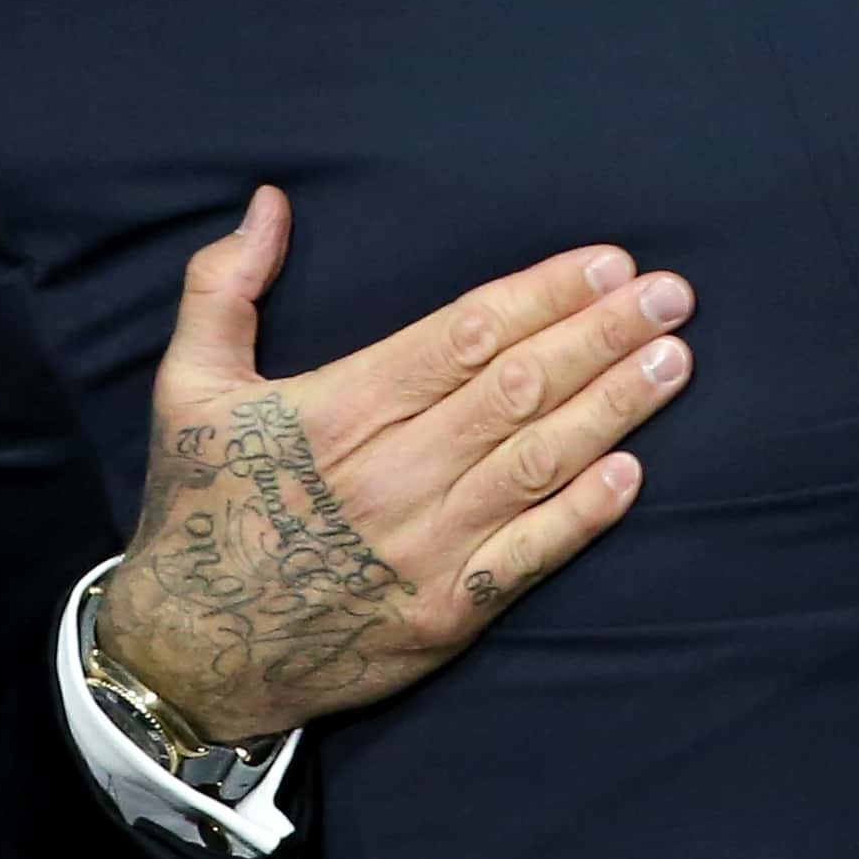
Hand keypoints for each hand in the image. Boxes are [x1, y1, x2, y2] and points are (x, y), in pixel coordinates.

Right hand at [96, 187, 693, 737]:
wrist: (185, 657)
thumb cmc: (199, 506)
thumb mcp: (186, 385)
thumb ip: (225, 286)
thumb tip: (271, 201)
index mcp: (342, 408)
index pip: (465, 334)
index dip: (543, 295)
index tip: (607, 263)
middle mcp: (392, 472)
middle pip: (517, 387)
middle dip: (601, 334)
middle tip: (671, 294)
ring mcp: (422, 547)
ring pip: (536, 460)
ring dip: (613, 407)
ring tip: (673, 359)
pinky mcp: (442, 613)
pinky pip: (527, 556)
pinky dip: (583, 515)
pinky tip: (633, 471)